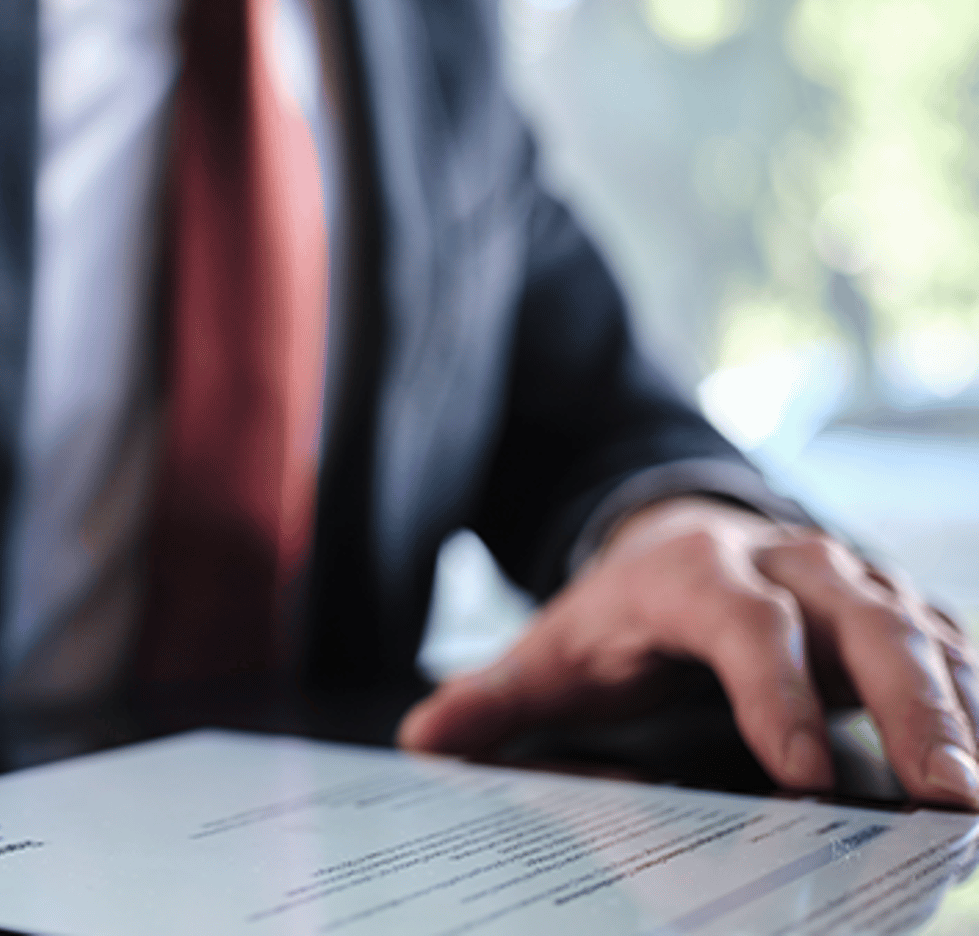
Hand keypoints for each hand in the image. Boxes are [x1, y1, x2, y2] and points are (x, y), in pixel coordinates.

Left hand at [398, 496, 978, 808]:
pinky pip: (954, 654)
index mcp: (696, 573)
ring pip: (924, 639)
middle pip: (864, 626)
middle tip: (948, 795)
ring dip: (961, 715)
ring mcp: (854, 586)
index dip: (774, 695)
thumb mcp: (554, 649)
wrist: (680, 544)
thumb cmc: (619, 615)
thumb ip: (494, 698)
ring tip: (978, 800)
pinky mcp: (899, 615)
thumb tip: (421, 740)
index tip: (802, 773)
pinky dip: (976, 708)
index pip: (745, 627)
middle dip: (911, 708)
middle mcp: (789, 566)